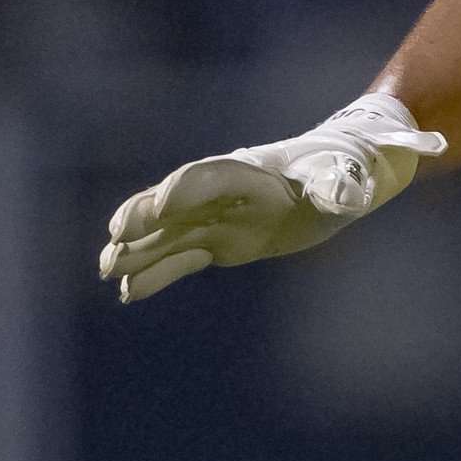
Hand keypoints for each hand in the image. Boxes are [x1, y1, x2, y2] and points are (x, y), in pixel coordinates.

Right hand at [100, 94, 447, 302]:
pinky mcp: (224, 242)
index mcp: (255, 171)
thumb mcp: (356, 178)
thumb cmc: (355, 168)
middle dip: (144, 217)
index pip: (213, 177)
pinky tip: (127, 292)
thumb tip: (350, 201)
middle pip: (177, 202)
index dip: (186, 190)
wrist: (355, 170)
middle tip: (112, 238)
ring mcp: (221, 216)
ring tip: (105, 270)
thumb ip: (346, 187)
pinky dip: (156, 274)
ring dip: (139, 250)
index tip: (160, 207)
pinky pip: (183, 258)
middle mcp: (230, 191)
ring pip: (171, 234)